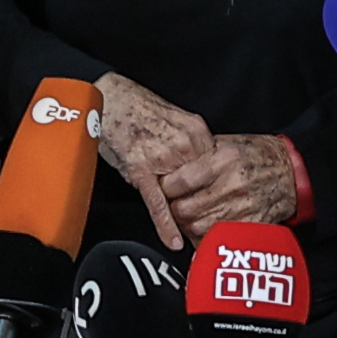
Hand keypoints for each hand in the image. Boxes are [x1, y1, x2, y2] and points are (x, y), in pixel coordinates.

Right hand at [94, 73, 214, 248]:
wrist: (109, 97)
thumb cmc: (138, 108)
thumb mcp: (176, 119)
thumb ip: (192, 143)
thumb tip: (206, 169)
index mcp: (197, 131)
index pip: (218, 168)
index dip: (220, 191)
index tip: (227, 207)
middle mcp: (185, 144)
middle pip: (204, 185)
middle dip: (206, 207)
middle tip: (212, 227)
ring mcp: (163, 158)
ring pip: (182, 196)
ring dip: (186, 215)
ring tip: (193, 234)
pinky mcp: (141, 170)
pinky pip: (158, 203)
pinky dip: (166, 224)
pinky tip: (174, 240)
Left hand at [156, 134, 299, 242]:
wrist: (291, 172)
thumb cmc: (256, 155)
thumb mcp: (227, 144)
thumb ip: (198, 157)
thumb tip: (169, 169)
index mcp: (223, 160)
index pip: (179, 182)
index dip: (165, 188)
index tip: (163, 188)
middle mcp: (231, 185)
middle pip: (184, 209)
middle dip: (173, 209)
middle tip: (172, 204)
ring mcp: (241, 208)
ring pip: (196, 227)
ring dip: (186, 225)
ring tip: (187, 216)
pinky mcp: (248, 225)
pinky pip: (215, 238)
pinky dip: (204, 236)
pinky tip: (203, 227)